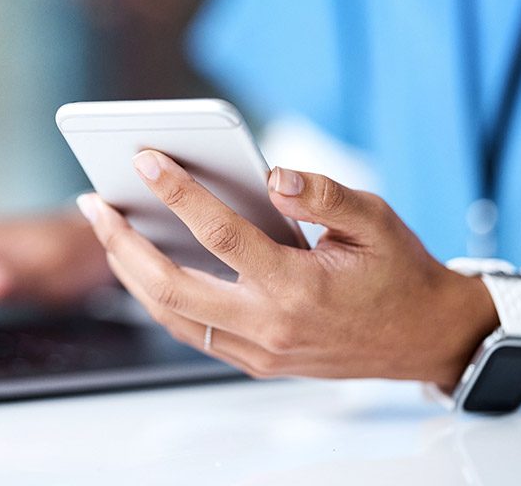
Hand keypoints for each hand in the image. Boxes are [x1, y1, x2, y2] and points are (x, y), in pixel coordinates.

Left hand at [77, 151, 500, 388]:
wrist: (426, 337)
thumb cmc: (400, 273)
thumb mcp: (376, 220)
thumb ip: (323, 194)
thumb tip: (273, 175)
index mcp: (298, 288)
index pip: (221, 235)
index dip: (179, 192)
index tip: (145, 159)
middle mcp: (271, 326)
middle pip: (171, 287)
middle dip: (123, 243)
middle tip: (94, 202)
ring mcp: (260, 351)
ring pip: (172, 316)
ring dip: (130, 273)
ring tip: (106, 229)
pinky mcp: (256, 361)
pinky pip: (192, 330)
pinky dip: (159, 298)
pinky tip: (143, 265)